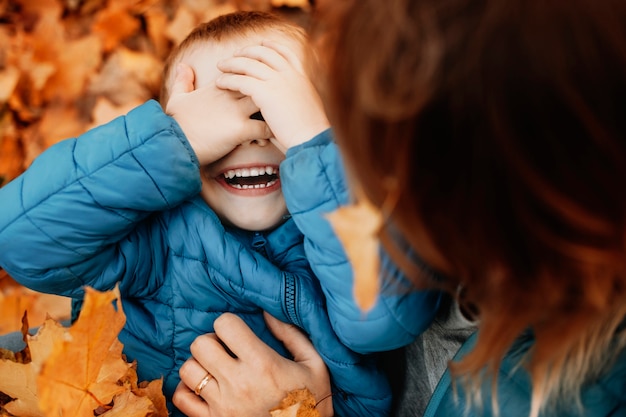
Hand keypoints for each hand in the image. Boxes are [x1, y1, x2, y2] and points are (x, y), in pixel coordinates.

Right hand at [166, 63, 271, 164]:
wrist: (174, 144)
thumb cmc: (175, 124)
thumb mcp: (177, 98)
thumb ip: (183, 81)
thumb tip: (183, 65)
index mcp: (217, 87)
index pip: (244, 73)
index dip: (254, 81)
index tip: (259, 90)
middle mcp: (229, 95)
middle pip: (260, 83)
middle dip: (269, 93)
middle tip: (273, 107)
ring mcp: (236, 111)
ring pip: (266, 102)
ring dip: (272, 112)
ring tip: (272, 122)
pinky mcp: (240, 129)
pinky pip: (265, 128)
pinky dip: (270, 133)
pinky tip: (267, 139)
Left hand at [173, 312, 332, 416]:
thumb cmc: (311, 401)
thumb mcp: (313, 364)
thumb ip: (291, 334)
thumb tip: (267, 312)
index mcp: (262, 364)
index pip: (225, 325)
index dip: (229, 324)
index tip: (237, 333)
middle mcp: (238, 383)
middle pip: (200, 345)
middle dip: (211, 341)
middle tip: (224, 349)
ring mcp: (222, 406)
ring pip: (188, 370)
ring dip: (199, 365)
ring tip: (215, 368)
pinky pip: (181, 399)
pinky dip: (187, 390)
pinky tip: (204, 388)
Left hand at [216, 41, 329, 151]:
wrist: (311, 139)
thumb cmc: (310, 132)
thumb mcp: (308, 107)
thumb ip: (298, 97)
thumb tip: (293, 100)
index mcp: (301, 77)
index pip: (285, 53)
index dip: (272, 46)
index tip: (262, 43)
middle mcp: (289, 75)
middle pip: (264, 53)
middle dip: (247, 51)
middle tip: (235, 54)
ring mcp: (278, 82)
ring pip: (249, 64)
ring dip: (232, 63)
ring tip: (220, 66)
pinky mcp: (266, 93)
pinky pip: (241, 81)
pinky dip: (229, 80)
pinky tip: (220, 83)